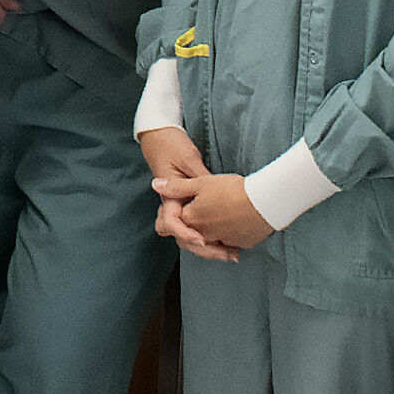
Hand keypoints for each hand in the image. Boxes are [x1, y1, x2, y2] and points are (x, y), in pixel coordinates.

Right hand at [138, 127, 235, 260]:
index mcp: (169, 197)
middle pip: (184, 239)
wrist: (159, 139)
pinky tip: (232, 242)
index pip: (172, 223)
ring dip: (211, 247)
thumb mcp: (188, 160)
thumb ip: (200, 179)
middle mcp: (174, 207)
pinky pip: (200, 228)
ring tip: (234, 252)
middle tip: (228, 254)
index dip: (186, 234)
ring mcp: (182, 208)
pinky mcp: (190, 206)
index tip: (203, 240)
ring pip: (193, 237)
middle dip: (205, 250)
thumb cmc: (170, 146)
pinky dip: (214, 237)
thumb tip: (215, 195)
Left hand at [154, 172, 273, 255]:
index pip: (170, 225)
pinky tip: (230, 232)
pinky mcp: (240, 243)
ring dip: (206, 242)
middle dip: (185, 236)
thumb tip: (155, 185)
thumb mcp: (202, 183)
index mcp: (192, 220)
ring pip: (209, 245)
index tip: (169, 214)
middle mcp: (205, 234)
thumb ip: (177, 187)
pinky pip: (228, 245)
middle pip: (188, 241)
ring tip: (207, 231)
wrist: (264, 202)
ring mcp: (223, 241)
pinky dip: (226, 242)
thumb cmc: (232, 190)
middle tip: (186, 228)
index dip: (167, 219)